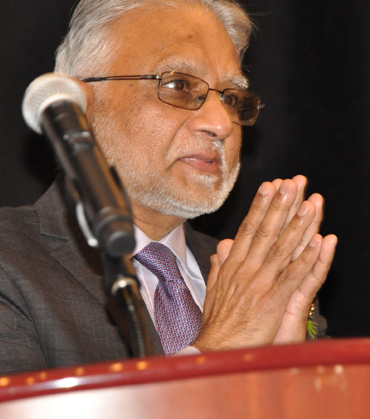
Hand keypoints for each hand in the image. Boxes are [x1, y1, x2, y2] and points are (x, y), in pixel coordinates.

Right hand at [193, 177, 336, 350]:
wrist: (215, 347)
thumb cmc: (216, 320)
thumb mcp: (214, 287)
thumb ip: (220, 265)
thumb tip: (223, 247)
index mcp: (232, 264)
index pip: (248, 229)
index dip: (260, 206)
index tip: (269, 186)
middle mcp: (245, 268)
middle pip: (265, 231)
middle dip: (280, 205)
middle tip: (291, 183)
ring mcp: (259, 283)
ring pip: (281, 248)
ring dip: (296, 225)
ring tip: (309, 204)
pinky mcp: (272, 301)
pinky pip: (293, 276)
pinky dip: (306, 258)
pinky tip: (318, 242)